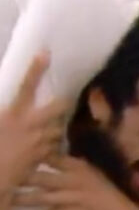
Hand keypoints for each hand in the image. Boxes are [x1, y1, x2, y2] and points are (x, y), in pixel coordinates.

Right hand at [0, 52, 66, 196]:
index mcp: (13, 114)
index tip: (45, 53)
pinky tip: (43, 148)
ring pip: (59, 127)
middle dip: (62, 104)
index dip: (36, 69)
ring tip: (45, 130)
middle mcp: (31, 124)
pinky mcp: (45, 156)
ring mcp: (41, 141)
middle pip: (59, 106)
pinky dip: (51, 146)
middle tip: (60, 103)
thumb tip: (6, 110)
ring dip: (55, 127)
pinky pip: (55, 146)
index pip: (26, 86)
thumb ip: (3, 114)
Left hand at [14, 156, 138, 209]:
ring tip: (10, 197)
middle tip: (11, 176)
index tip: (25, 153)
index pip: (55, 158)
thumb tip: (53, 159)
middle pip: (42, 178)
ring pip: (40, 197)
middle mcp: (73, 182)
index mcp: (81, 169)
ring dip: (24, 198)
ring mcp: (69, 200)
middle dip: (25, 177)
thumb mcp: (93, 174)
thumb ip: (73, 167)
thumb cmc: (108, 192)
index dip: (39, 155)